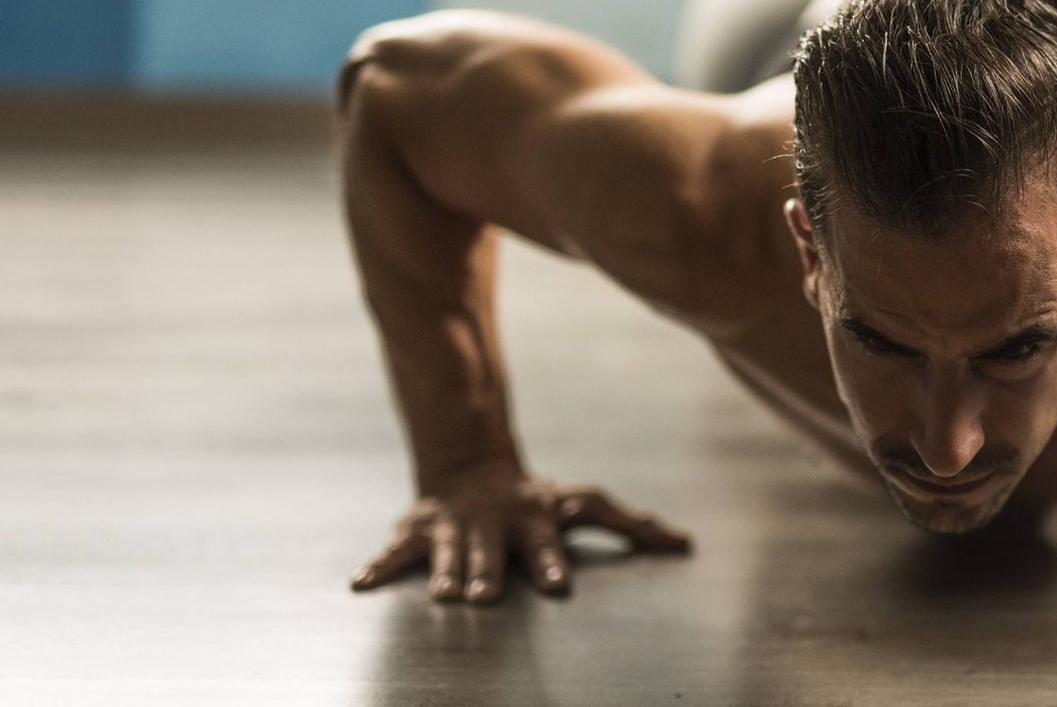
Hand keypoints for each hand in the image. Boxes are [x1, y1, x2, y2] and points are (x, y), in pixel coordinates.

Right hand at [349, 463, 691, 604]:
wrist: (474, 467)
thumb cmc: (538, 498)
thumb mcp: (585, 504)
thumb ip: (633, 526)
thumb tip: (686, 543)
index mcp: (534, 523)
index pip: (546, 546)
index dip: (551, 565)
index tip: (559, 586)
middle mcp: (493, 527)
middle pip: (491, 553)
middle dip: (487, 573)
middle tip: (484, 597)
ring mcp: (454, 529)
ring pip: (448, 553)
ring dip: (445, 572)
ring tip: (443, 595)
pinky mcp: (418, 532)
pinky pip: (394, 551)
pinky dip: (378, 565)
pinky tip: (361, 584)